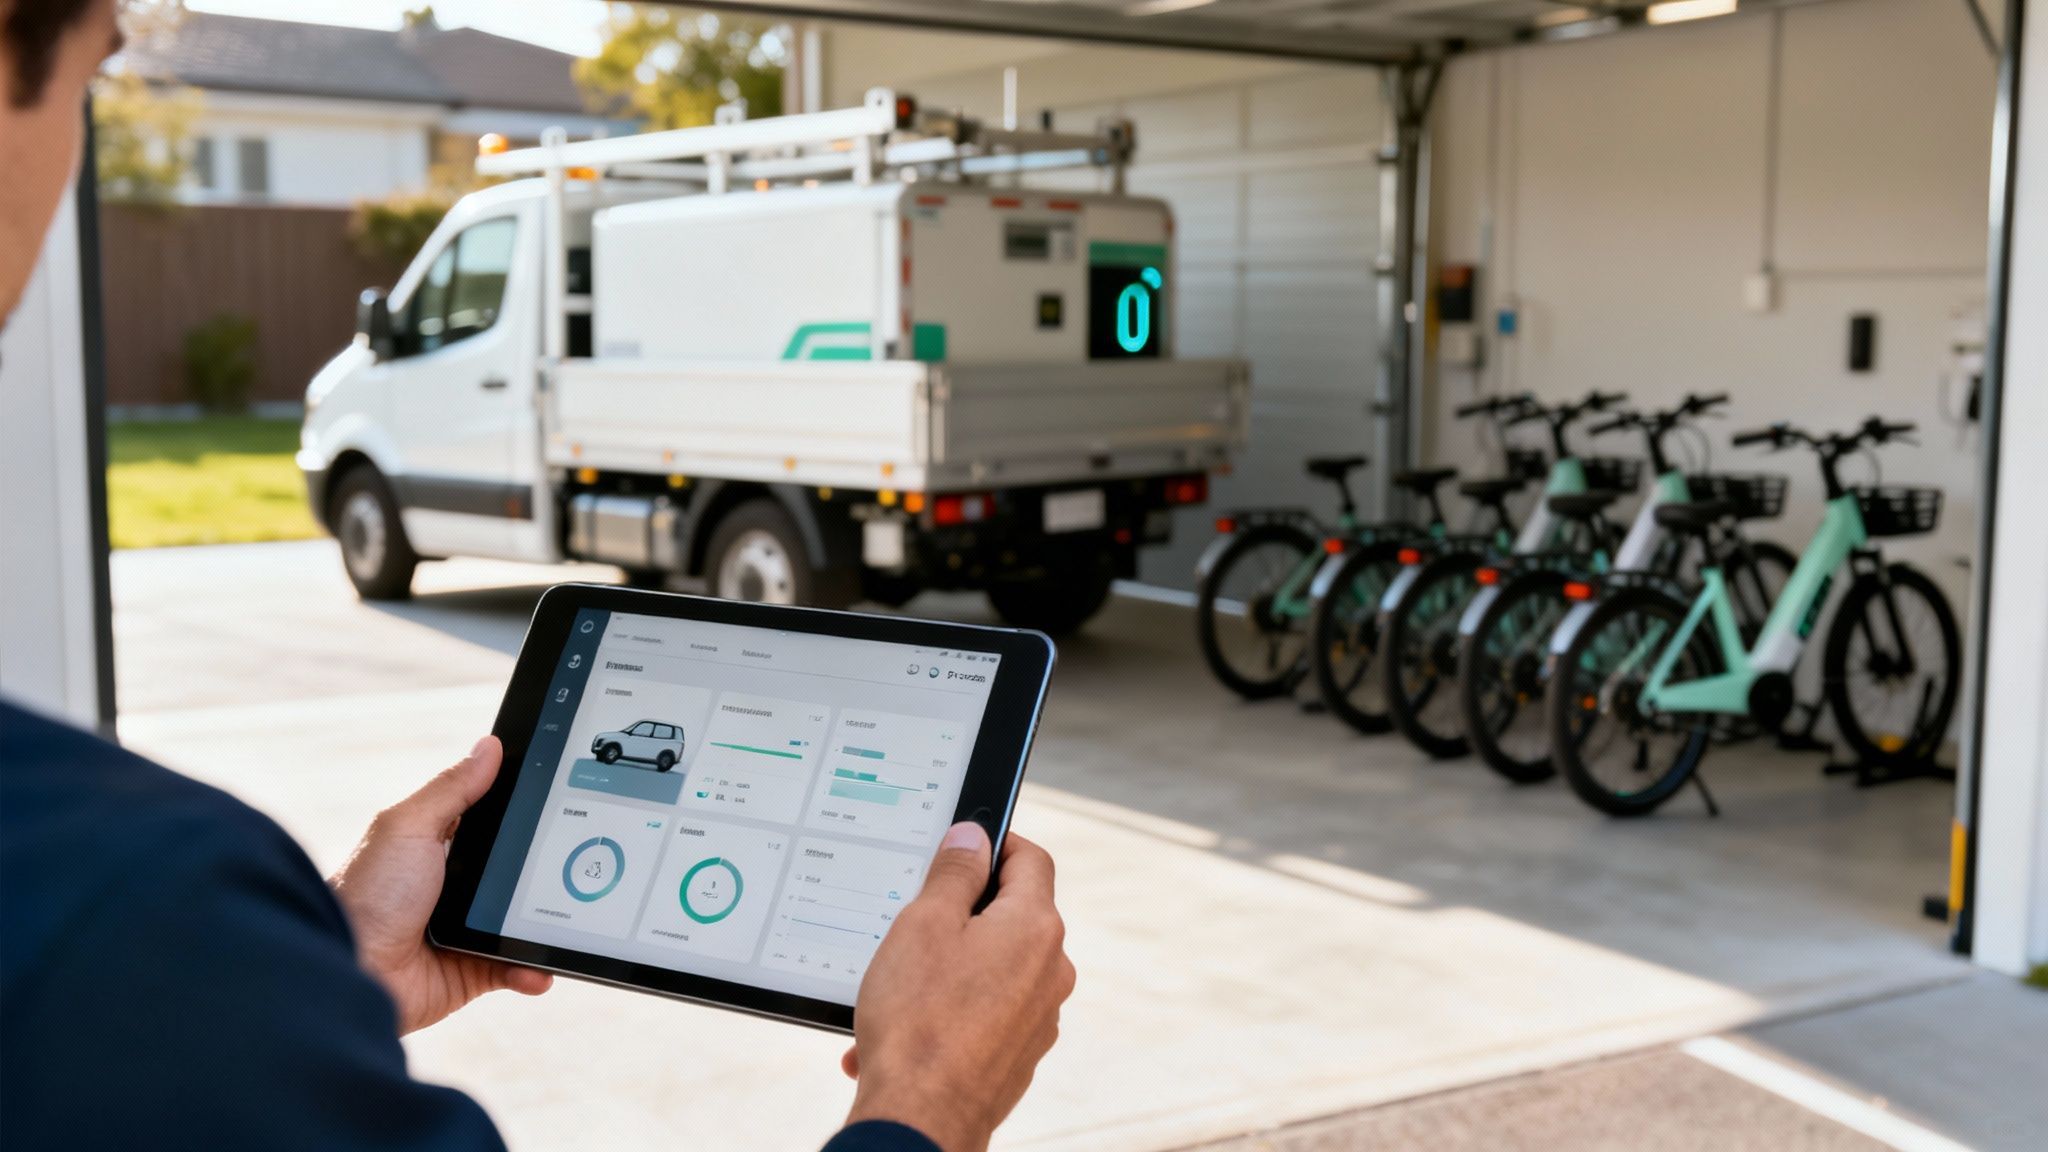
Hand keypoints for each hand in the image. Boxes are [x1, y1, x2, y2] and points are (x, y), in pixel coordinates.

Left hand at [330, 736, 551, 1033]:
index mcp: (439, 846)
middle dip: (545, 871)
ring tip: (571, 918)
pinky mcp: (472, 969)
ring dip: (545, 923)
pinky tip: (538, 968)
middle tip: (583, 863)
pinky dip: (531, 969)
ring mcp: (467, 928)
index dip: (526, 812)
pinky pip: (514, 966)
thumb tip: (490, 746)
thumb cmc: (367, 896)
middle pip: (517, 870)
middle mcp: (455, 886)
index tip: (565, 802)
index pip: (494, 821)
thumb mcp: (409, 827)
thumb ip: (453, 789)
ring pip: (523, 919)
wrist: (351, 972)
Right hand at [841, 823, 1074, 1151]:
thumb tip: (974, 835)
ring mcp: (1039, 1016)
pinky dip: (946, 1013)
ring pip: (990, 969)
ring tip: (892, 991)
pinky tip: (899, 1032)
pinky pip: (983, 1015)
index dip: (997, 841)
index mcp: (1035, 927)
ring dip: (944, 971)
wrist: (922, 1120)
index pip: (1031, 858)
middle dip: (960, 913)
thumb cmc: (918, 1021)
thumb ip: (954, 873)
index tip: (962, 844)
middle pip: (1011, 915)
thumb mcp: (924, 925)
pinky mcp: (1020, 1053)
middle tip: (911, 921)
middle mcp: (1050, 971)